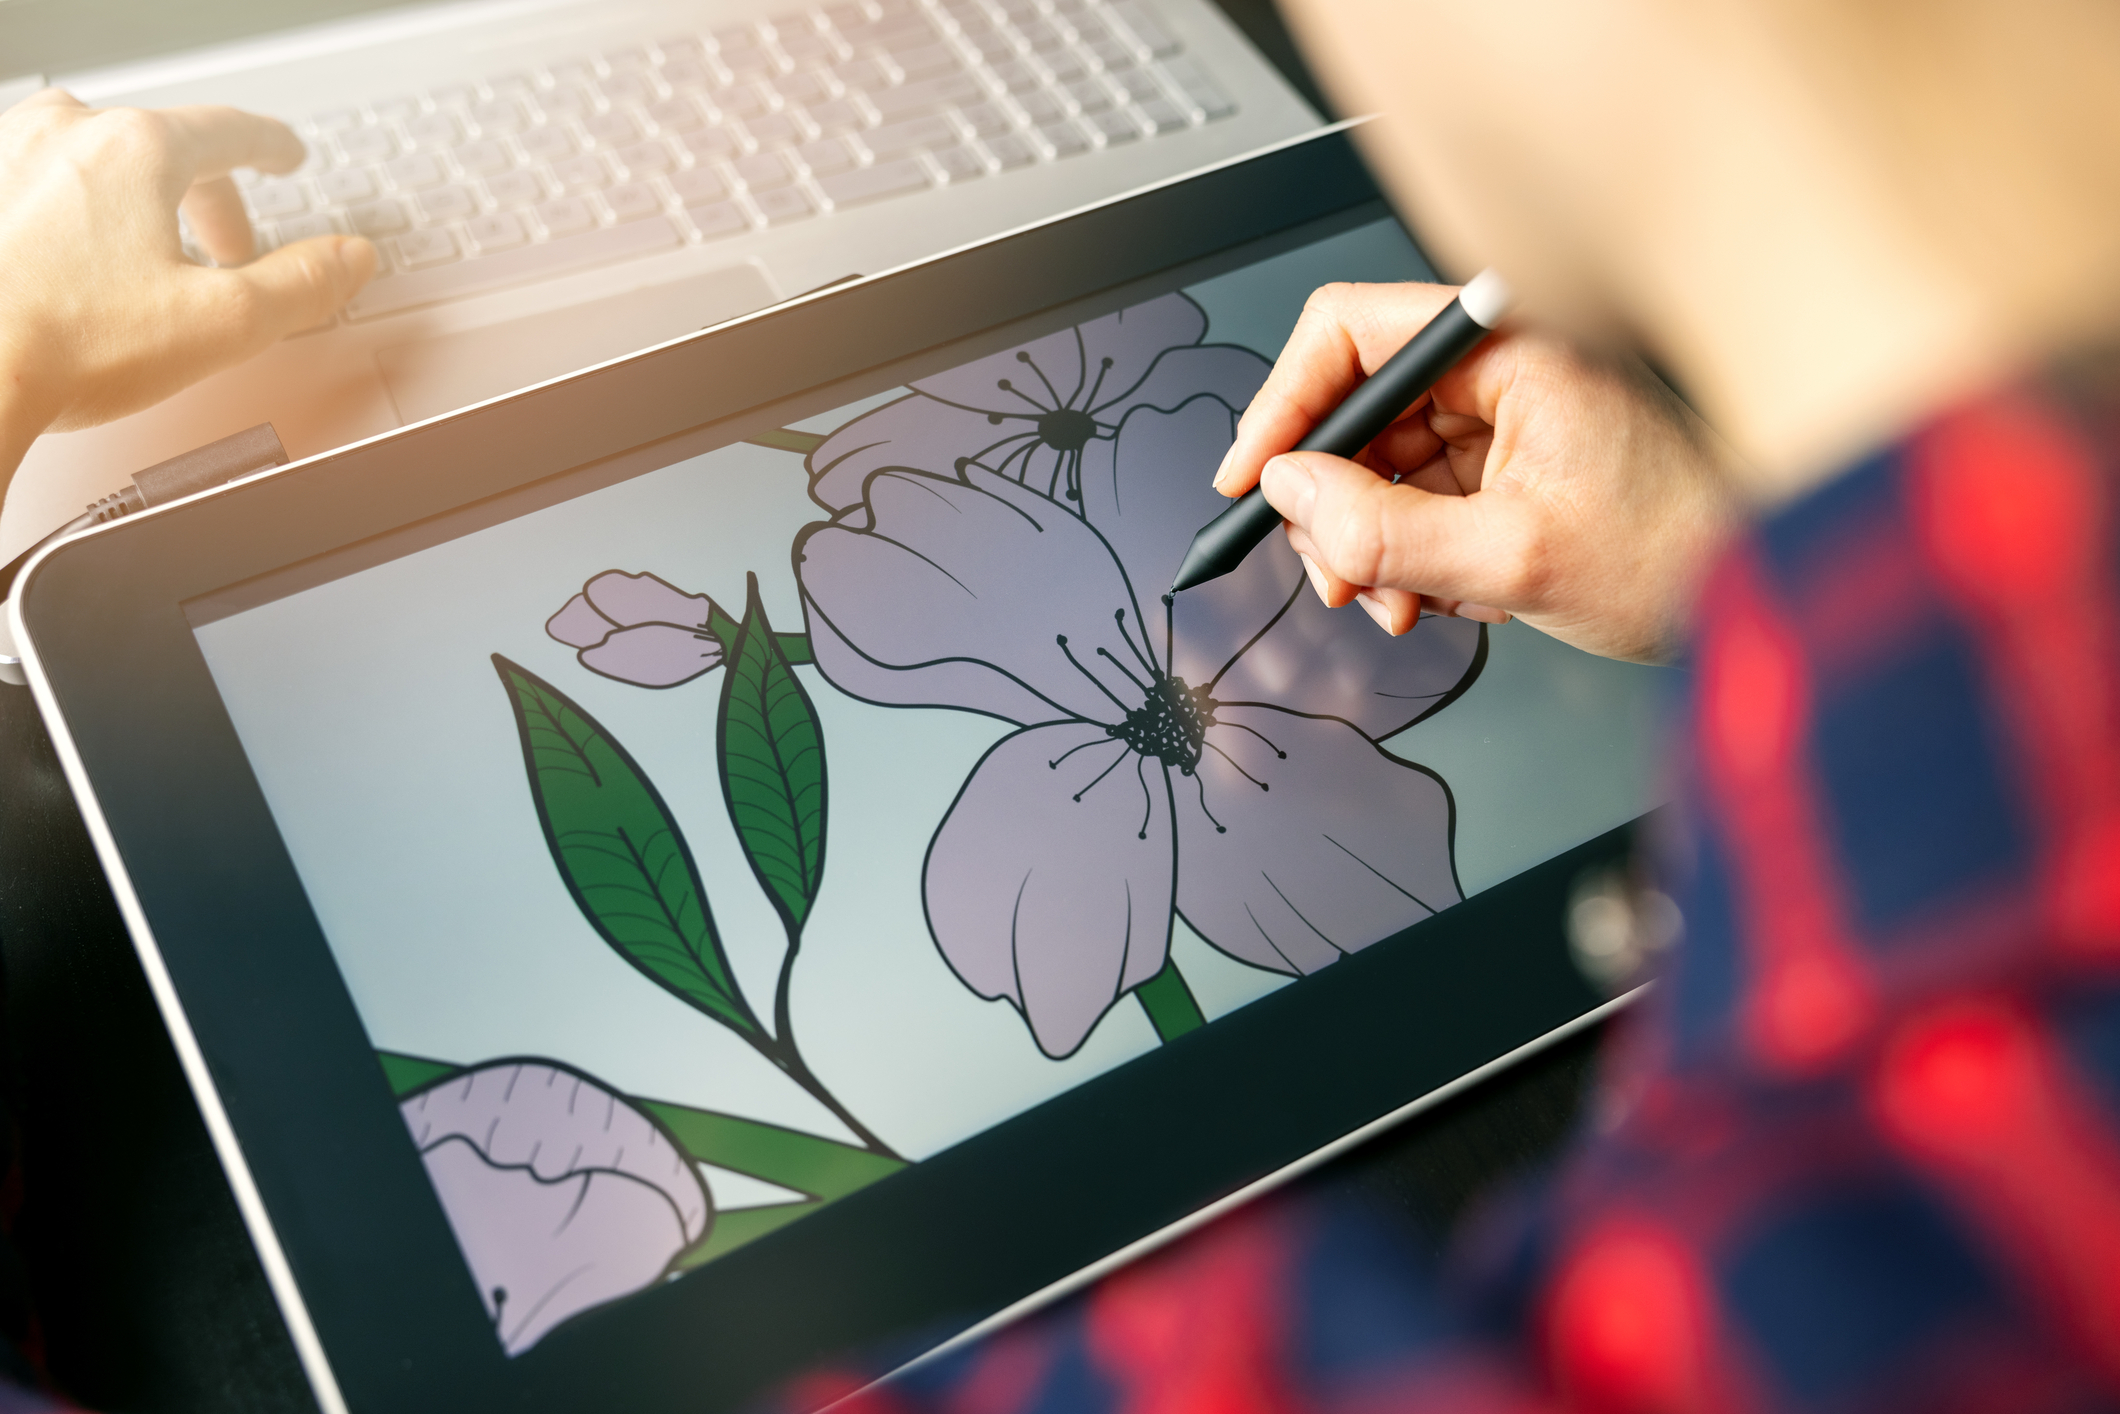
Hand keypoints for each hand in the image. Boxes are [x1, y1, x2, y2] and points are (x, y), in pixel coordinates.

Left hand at [0, 90, 376, 477]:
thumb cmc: (64, 344)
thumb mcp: (224, 323)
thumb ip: (302, 285)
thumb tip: (349, 259)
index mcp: (137, 150)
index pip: (228, 130)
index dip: (270, 148)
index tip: (283, 156)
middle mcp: (67, 135)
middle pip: (164, 147)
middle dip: (209, 199)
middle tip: (229, 253)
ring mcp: (9, 158)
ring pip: (98, 156)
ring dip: (139, 196)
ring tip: (153, 252)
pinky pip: (43, 179)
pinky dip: (79, 207)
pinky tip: (81, 256)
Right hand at [1214, 281, 1741, 662]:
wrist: (1761, 597)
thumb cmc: (1682, 554)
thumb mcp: (1514, 559)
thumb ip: (1385, 530)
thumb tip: (1289, 494)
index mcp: (1510, 344)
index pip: (1349, 332)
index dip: (1285, 406)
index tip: (1252, 479)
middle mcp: (1500, 364)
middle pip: (1356, 409)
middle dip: (1330, 503)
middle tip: (1336, 575)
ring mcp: (1502, 415)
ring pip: (1378, 464)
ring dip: (1368, 544)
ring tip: (1401, 603)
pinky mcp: (1506, 462)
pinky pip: (1416, 497)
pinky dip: (1407, 555)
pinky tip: (1438, 596)